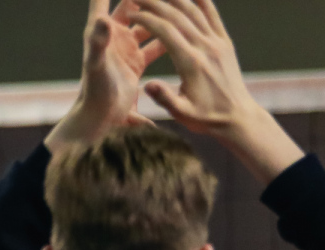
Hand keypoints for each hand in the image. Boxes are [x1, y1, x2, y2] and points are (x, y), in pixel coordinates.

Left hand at [47, 0, 164, 152]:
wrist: (99, 120)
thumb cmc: (96, 95)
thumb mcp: (97, 66)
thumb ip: (98, 43)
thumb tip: (102, 19)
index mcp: (104, 34)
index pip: (104, 2)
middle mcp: (114, 38)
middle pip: (132, 6)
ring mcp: (126, 49)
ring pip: (147, 21)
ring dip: (161, 9)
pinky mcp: (136, 62)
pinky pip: (156, 41)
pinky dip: (167, 32)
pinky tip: (185, 24)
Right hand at [134, 0, 304, 182]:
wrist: (237, 117)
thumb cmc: (206, 118)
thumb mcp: (182, 113)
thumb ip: (164, 98)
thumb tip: (147, 84)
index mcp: (191, 63)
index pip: (166, 31)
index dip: (147, 19)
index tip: (131, 13)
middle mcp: (206, 48)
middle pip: (178, 15)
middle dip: (156, 2)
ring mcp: (218, 43)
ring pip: (195, 11)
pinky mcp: (225, 43)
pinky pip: (212, 15)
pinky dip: (201, 1)